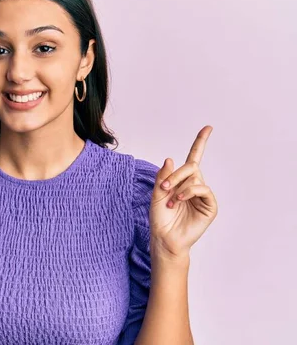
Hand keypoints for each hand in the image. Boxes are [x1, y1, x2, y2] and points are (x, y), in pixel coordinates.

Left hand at [149, 126, 217, 260]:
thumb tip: (169, 158)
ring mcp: (203, 195)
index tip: (208, 128)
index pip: (194, 157)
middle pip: (191, 166)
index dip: (201, 142)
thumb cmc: (160, 218)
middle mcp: (194, 185)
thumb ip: (163, 176)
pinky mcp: (209, 206)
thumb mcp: (156, 193)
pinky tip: (179, 200)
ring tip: (170, 200)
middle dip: (176, 175)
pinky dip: (189, 192)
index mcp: (182, 180)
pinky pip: (202, 189)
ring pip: (195, 177)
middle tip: (164, 187)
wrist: (164, 237)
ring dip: (179, 186)